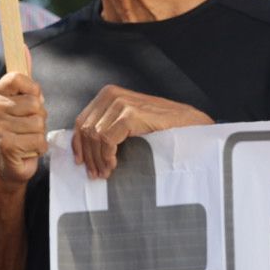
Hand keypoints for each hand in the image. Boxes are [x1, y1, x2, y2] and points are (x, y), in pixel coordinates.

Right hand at [0, 71, 47, 185]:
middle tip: (27, 126)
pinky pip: (39, 140)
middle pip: (34, 103)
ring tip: (27, 138)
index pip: (18, 78)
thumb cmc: (18, 130)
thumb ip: (24, 79)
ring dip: (39, 133)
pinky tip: (27, 150)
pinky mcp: (6, 146)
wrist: (9, 166)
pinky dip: (39, 147)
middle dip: (39, 117)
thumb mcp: (21, 101)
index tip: (29, 101)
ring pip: (38, 123)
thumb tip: (25, 48)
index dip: (33, 90)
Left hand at [71, 86, 210, 179]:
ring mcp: (121, 103)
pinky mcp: (130, 115)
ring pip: (95, 136)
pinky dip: (107, 156)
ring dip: (98, 159)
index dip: (78, 144)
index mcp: (108, 94)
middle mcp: (111, 94)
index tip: (80, 163)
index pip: (82, 121)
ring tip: (105, 173)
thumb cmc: (161, 127)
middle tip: (95, 174)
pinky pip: (107, 140)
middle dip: (88, 155)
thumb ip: (108, 126)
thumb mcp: (129, 122)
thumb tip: (84, 148)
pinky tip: (114, 166)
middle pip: (86, 129)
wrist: (191, 124)